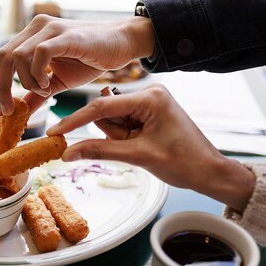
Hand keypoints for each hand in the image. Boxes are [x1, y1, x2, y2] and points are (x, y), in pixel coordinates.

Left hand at [0, 15, 154, 114]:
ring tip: (45, 91)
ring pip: (17, 55)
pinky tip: (49, 85)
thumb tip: (20, 111)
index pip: (3, 59)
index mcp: (31, 36)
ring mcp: (49, 28)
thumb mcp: (59, 81)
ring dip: (27, 81)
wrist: (121, 44)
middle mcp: (36, 27)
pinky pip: (39, 53)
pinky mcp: (64, 35)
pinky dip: (38, 74)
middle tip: (10, 110)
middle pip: (3, 56)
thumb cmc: (91, 59)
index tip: (2, 111)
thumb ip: (39, 93)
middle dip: (2, 87)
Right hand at [46, 85, 255, 211]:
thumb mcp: (138, 156)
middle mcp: (149, 93)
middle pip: (108, 113)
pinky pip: (124, 123)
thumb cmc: (184, 162)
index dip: (76, 120)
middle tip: (134, 149)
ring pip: (114, 120)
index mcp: (150, 97)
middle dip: (113, 135)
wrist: (210, 172)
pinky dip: (125, 137)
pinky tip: (143, 146)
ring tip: (143, 148)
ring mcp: (150, 102)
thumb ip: (100, 151)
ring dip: (119, 138)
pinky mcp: (150, 111)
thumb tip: (69, 152)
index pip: (102, 107)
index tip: (55, 131)